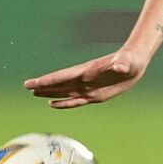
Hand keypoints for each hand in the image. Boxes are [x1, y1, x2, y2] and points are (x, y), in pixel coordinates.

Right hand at [24, 48, 148, 108]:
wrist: (135, 62)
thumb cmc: (130, 59)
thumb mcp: (127, 61)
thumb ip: (122, 64)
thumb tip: (119, 66)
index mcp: (88, 71)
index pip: (63, 76)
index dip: (48, 80)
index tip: (32, 82)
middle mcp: (85, 79)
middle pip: (59, 84)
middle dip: (43, 85)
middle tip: (26, 87)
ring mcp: (89, 87)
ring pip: (64, 92)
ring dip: (49, 93)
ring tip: (33, 93)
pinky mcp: (95, 95)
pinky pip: (76, 100)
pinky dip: (64, 103)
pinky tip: (52, 104)